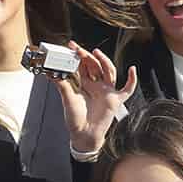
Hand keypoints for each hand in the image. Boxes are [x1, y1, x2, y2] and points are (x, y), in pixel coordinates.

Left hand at [58, 41, 137, 155]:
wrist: (84, 134)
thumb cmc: (75, 119)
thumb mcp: (67, 98)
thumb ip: (61, 85)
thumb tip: (50, 72)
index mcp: (85, 83)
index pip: (83, 65)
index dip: (78, 55)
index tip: (71, 46)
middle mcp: (97, 85)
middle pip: (95, 65)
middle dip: (87, 56)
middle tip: (79, 49)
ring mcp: (107, 91)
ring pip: (109, 71)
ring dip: (105, 61)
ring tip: (96, 53)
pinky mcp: (116, 99)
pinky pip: (127, 89)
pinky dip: (132, 80)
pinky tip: (132, 70)